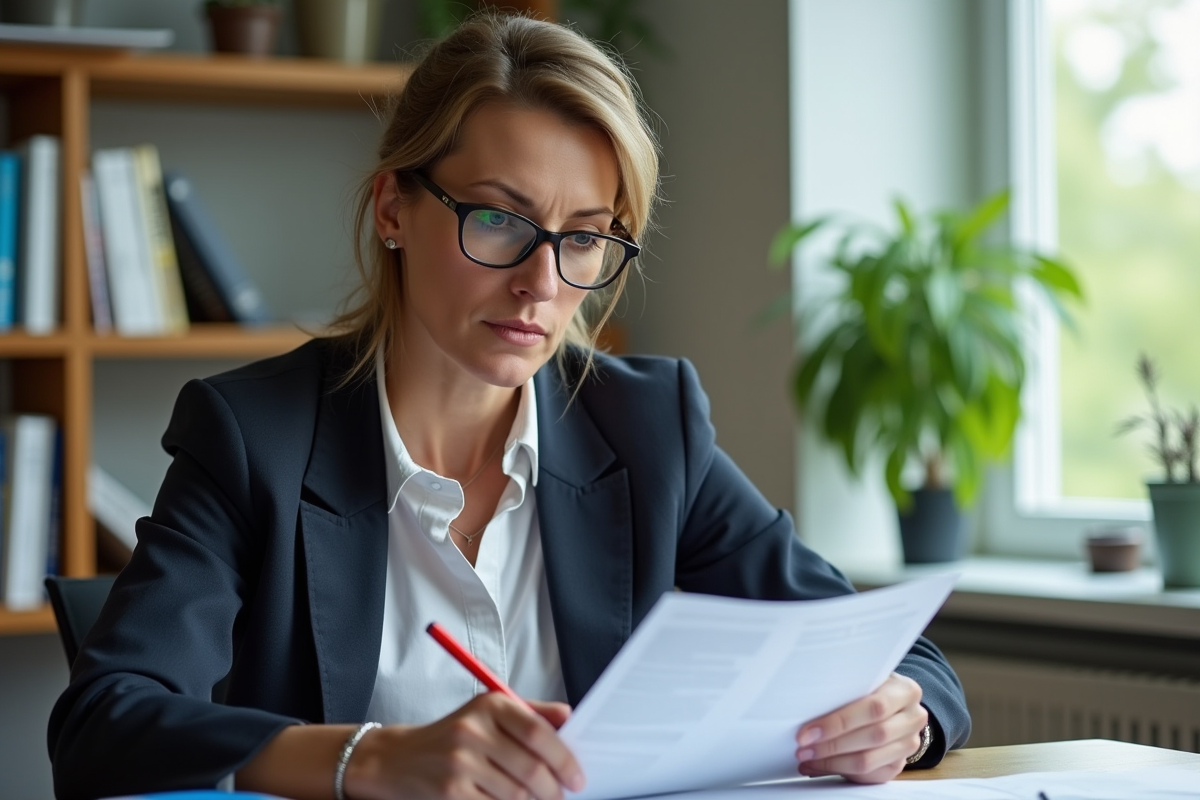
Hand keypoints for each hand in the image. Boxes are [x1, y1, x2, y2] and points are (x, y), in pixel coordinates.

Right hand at [346, 693, 584, 799]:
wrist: (397, 758)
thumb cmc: (452, 735)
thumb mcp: (488, 714)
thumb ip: (530, 714)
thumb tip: (569, 716)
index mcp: (489, 705)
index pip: (537, 731)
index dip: (564, 758)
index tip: (577, 777)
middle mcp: (473, 729)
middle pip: (530, 768)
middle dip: (553, 789)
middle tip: (560, 796)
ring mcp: (459, 762)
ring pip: (516, 793)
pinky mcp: (450, 791)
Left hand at [793, 673, 926, 783]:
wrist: (893, 705)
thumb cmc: (871, 688)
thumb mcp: (864, 679)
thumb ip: (846, 687)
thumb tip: (808, 702)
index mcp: (905, 691)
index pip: (874, 708)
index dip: (839, 722)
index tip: (808, 731)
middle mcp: (914, 718)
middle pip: (872, 736)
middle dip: (832, 745)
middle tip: (803, 748)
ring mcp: (909, 744)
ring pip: (869, 761)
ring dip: (832, 762)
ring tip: (807, 758)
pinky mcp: (899, 765)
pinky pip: (868, 775)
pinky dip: (839, 771)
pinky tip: (819, 765)